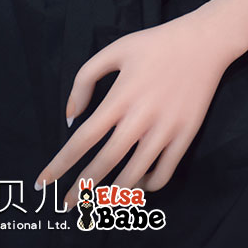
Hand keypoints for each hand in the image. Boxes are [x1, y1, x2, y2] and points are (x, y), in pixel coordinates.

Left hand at [40, 7, 227, 202]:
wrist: (203, 42)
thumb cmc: (155, 45)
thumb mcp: (115, 50)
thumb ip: (85, 79)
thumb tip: (71, 116)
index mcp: (119, 97)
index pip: (83, 139)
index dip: (61, 163)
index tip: (44, 182)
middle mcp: (139, 119)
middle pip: (104, 163)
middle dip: (81, 188)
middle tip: (67, 205)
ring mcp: (164, 131)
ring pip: (133, 175)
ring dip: (112, 193)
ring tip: (99, 202)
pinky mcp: (184, 137)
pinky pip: (163, 173)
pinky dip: (148, 185)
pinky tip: (138, 184)